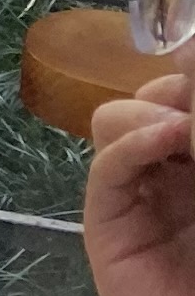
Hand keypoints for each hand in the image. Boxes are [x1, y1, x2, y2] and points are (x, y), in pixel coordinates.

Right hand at [85, 76, 194, 295]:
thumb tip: (186, 118)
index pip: (186, 96)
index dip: (190, 71)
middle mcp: (173, 171)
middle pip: (157, 94)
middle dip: (182, 84)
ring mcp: (137, 195)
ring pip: (120, 117)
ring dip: (157, 107)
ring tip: (191, 128)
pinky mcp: (110, 224)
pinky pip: (109, 166)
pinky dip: (134, 140)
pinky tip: (170, 138)